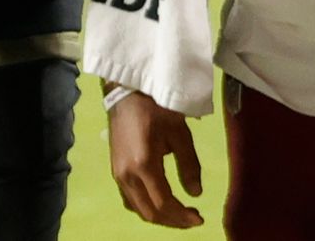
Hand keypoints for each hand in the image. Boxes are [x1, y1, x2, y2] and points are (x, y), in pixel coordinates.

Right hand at [108, 88, 204, 228]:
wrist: (125, 92)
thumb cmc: (155, 107)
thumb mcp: (179, 133)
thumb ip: (189, 165)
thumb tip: (196, 193)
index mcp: (144, 165)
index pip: (164, 203)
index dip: (182, 216)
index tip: (200, 218)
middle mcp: (127, 175)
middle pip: (150, 212)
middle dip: (173, 221)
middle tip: (193, 219)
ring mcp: (117, 174)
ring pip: (138, 209)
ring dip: (160, 216)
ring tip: (179, 214)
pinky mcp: (115, 171)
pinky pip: (129, 199)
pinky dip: (145, 207)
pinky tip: (159, 203)